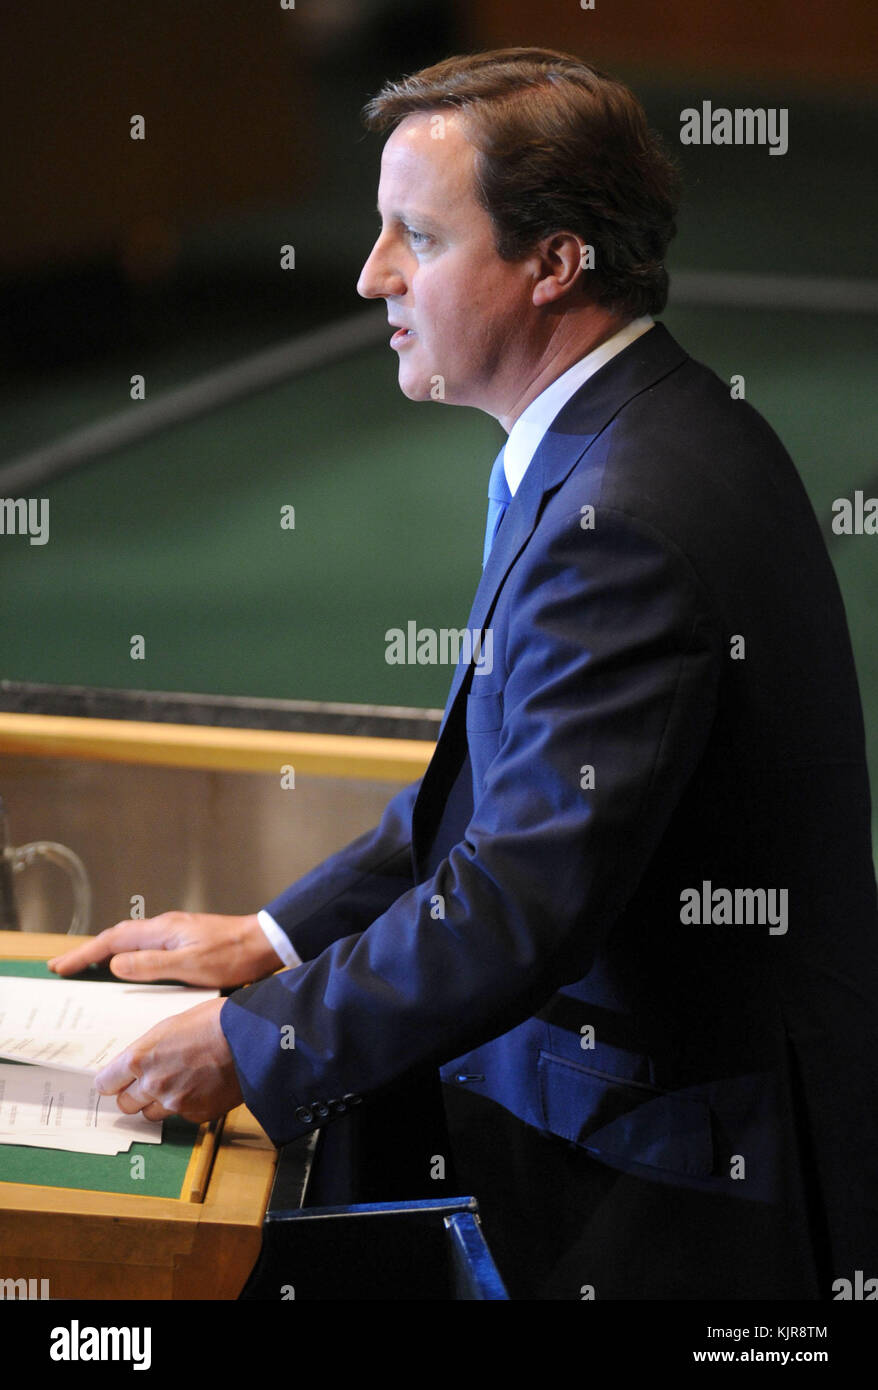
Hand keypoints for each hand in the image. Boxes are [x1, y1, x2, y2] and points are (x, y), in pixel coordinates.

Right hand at [47, 911, 282, 987]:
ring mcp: (175, 933)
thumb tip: (115, 965)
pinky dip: (128, 957)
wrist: (266, 943)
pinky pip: (146, 948)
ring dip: (106, 954)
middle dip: (88, 953)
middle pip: (117, 938)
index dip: (84, 954)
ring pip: (131, 942)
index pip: (112, 942)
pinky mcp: (186, 942)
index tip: (60, 966)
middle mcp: (165, 928)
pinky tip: (128, 970)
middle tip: (62, 968)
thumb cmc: (233, 955)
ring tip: (86, 969)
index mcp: (162, 931)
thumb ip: (151, 965)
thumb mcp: (190, 966)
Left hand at [95, 998, 242, 1123]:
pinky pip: (181, 1116)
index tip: (115, 1081)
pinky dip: (186, 1105)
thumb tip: (136, 1064)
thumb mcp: (170, 1025)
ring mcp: (174, 1103)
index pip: (106, 1084)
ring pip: (151, 1114)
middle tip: (148, 1081)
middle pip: (125, 1104)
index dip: (112, 1081)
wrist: (251, 1038)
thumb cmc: (214, 1022)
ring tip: (179, 1082)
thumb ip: (147, 1049)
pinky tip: (200, 1086)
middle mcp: (152, 1085)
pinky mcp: (196, 1115)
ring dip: (158, 1102)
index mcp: (139, 1058)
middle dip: (133, 1094)